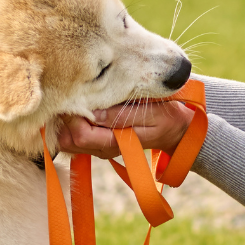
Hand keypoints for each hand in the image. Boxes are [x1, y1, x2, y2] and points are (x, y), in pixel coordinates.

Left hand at [55, 100, 195, 157]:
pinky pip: (75, 137)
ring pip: (68, 141)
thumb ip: (122, 115)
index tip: (76, 95)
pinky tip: (82, 106)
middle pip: (68, 141)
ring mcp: (100, 147)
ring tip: (77, 99)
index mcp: (116, 143)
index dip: (73, 116)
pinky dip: (73, 123)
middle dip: (65, 119)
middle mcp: (104, 149)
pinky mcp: (99, 141)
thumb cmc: (168, 117)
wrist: (179, 131)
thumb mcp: (152, 113)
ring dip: (68, 122)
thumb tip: (93, 113)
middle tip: (72, 96)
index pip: (80, 136)